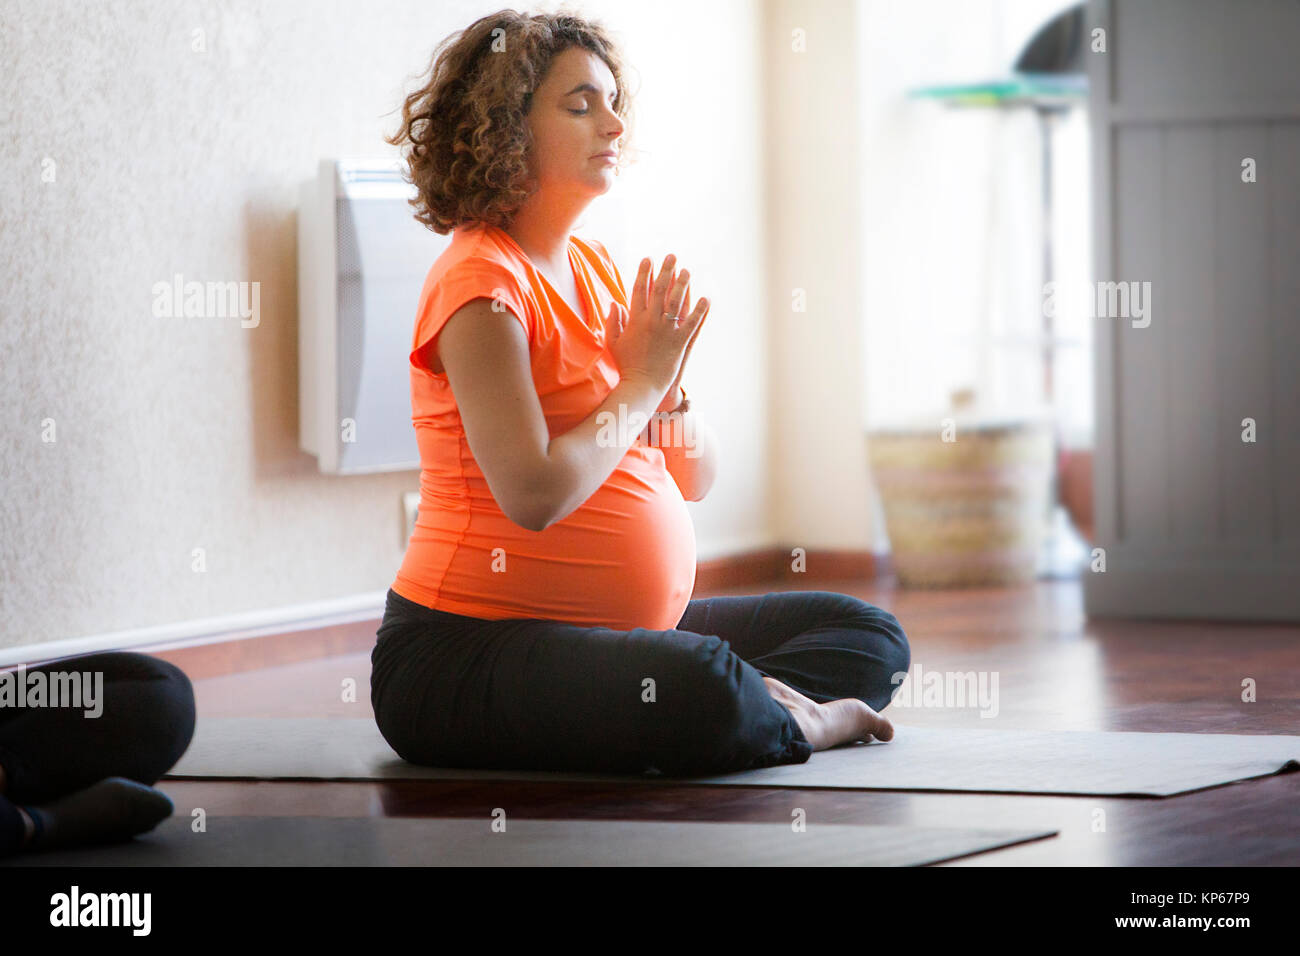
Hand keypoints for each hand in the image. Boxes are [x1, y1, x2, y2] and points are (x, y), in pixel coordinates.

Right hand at [607, 254, 708, 398]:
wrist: (641, 385)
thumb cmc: (626, 365)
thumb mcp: (613, 342)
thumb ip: (613, 321)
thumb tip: (614, 303)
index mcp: (635, 320)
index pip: (639, 290)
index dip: (644, 273)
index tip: (648, 259)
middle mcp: (651, 322)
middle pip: (659, 290)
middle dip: (666, 271)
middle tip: (672, 256)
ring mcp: (667, 331)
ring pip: (676, 302)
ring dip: (683, 284)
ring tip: (687, 271)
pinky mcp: (680, 342)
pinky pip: (692, 323)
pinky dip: (700, 310)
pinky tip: (706, 299)